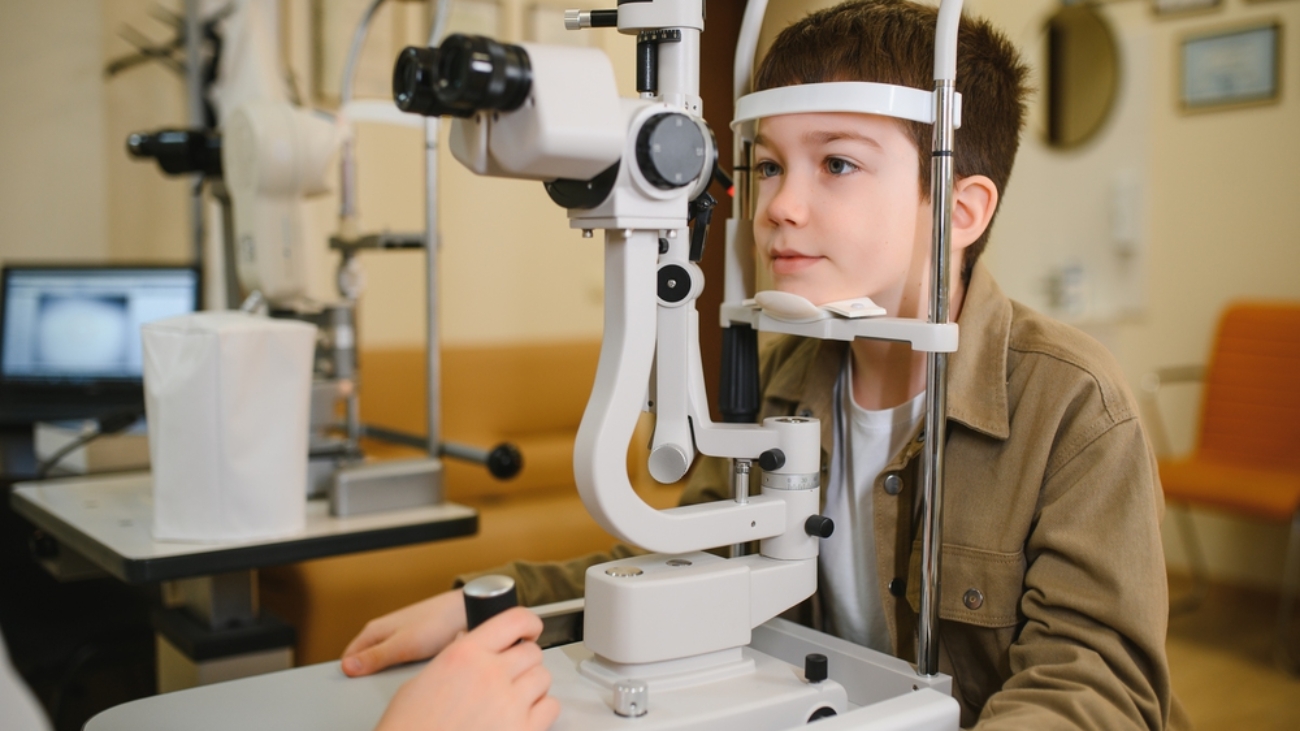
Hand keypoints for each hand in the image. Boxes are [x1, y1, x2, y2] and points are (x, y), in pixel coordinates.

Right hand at [342, 590, 466, 676]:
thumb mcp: (403, 646)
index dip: (352, 674)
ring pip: (382, 660)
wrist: (466, 610)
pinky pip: (399, 658)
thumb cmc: (437, 623)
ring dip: (387, 671)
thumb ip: (374, 658)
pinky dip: (403, 667)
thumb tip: (346, 668)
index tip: (362, 686)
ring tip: (402, 675)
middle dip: (370, 675)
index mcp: (373, 630)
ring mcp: (397, 635)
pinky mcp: (412, 640)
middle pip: (364, 660)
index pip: (348, 658)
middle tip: (385, 683)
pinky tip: (414, 671)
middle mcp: (382, 631)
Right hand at [373, 607, 559, 730]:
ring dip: (532, 686)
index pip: (514, 620)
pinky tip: (522, 716)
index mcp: (465, 654)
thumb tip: (472, 647)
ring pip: (543, 678)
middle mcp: (491, 675)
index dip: (528, 623)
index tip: (529, 630)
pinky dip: (540, 710)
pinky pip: (550, 708)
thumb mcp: (422, 680)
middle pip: (532, 652)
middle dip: (524, 661)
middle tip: (511, 674)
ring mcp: (509, 705)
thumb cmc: (409, 726)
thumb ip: (456, 659)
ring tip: (512, 698)